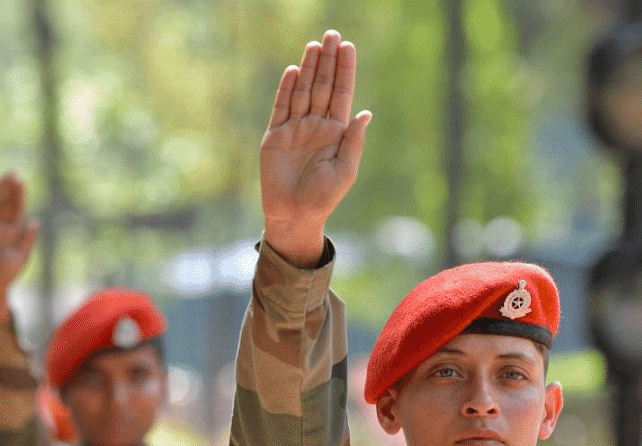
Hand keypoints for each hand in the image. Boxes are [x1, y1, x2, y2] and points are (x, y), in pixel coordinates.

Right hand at [0, 173, 38, 324]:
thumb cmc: (9, 273)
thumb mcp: (21, 256)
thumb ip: (27, 239)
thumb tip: (36, 221)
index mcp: (16, 231)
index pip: (18, 209)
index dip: (19, 195)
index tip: (21, 182)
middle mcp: (3, 227)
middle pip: (6, 204)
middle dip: (8, 189)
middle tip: (11, 172)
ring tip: (0, 178)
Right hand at [260, 29, 370, 267]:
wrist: (293, 215)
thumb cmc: (323, 197)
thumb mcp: (345, 171)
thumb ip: (353, 142)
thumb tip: (366, 113)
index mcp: (336, 132)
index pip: (342, 94)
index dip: (345, 71)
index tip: (348, 48)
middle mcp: (316, 125)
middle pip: (323, 86)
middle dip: (328, 61)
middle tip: (332, 35)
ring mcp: (295, 128)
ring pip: (303, 91)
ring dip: (309, 69)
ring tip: (315, 45)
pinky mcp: (275, 135)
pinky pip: (282, 107)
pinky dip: (287, 89)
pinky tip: (294, 71)